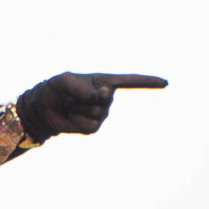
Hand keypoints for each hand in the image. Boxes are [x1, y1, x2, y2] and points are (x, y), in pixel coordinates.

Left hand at [15, 72, 167, 140]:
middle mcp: (106, 98)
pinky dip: (77, 120)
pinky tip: (71, 116)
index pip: (130, 81)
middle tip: (70, 96)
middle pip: (106, 98)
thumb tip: (99, 96)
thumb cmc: (55, 90)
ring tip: (69, 105)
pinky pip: (90, 125)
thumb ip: (82, 86)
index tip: (166, 83)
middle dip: (85, 96)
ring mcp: (101, 115)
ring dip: (78, 108)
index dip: (148, 82)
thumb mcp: (64, 81)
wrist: (43, 109)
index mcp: (104, 82)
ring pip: (97, 112)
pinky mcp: (92, 128)